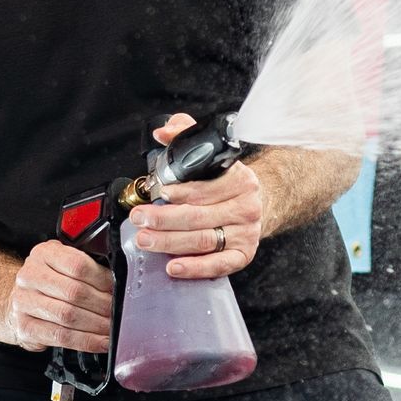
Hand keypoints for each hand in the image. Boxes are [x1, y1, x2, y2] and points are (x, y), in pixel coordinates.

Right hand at [4, 238, 113, 352]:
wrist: (20, 302)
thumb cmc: (49, 283)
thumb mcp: (63, 264)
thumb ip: (87, 267)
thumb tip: (118, 283)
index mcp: (44, 254)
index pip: (78, 264)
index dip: (102, 279)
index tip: (118, 289)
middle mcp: (30, 276)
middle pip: (75, 292)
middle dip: (103, 305)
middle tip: (119, 313)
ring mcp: (24, 302)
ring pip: (69, 316)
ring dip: (96, 325)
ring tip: (112, 328)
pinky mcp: (25, 327)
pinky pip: (62, 337)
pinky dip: (86, 341)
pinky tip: (101, 342)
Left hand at [136, 113, 261, 278]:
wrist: (259, 204)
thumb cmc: (228, 183)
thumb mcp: (210, 155)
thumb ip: (184, 135)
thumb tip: (162, 132)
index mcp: (239, 180)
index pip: (204, 188)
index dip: (178, 192)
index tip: (157, 192)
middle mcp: (245, 207)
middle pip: (199, 217)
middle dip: (164, 219)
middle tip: (140, 219)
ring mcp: (245, 233)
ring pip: (203, 240)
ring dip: (170, 243)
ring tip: (146, 240)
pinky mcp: (243, 254)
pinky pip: (218, 264)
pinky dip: (195, 268)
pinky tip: (173, 267)